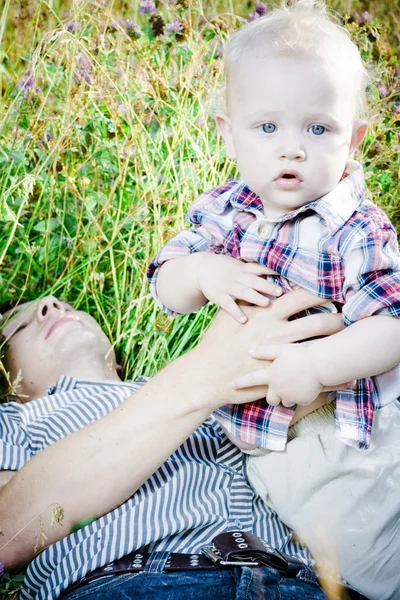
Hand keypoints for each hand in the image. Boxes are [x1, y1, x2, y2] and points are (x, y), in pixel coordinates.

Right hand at [196, 253, 281, 322]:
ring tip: (266, 303)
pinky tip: (244, 320)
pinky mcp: (218, 296)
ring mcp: (227, 286)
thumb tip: (276, 277)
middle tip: (280, 291)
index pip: (260, 268)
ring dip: (255, 297)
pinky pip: (228, 305)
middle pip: (254, 280)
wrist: (201, 268)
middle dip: (267, 286)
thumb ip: (254, 273)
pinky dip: (235, 312)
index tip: (286, 275)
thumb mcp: (239, 266)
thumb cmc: (225, 269)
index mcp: (244, 269)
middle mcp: (237, 276)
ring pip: (243, 292)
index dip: (272, 271)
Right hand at [196, 288, 346, 409]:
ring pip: (317, 347)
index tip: (332, 290)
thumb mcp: (228, 313)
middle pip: (316, 321)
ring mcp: (279, 355)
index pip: (299, 297)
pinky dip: (330, 376)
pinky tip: (343, 375)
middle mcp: (276, 332)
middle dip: (336, 318)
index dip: (319, 292)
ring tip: (347, 340)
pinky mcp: (280, 374)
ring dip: (334, 342)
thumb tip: (256, 287)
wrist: (207, 373)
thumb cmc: (216, 342)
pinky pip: (310, 374)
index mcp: (265, 314)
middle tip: (348, 315)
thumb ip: (247, 300)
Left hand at [232, 342, 354, 406]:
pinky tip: (306, 385)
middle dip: (273, 396)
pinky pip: (300, 401)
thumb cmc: (301, 353)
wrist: (321, 364)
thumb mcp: (281, 349)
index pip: (252, 379)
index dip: (241, 382)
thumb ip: (265, 351)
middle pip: (271, 399)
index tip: (232, 385)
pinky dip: (301, 396)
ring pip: (285, 401)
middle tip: (277, 388)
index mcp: (271, 375)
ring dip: (287, 395)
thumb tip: (250, 350)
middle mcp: (278, 388)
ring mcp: (291, 395)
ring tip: (295, 384)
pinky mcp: (303, 400)